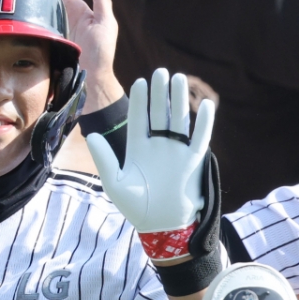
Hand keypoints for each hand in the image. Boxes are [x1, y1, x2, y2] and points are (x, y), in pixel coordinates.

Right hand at [34, 0, 122, 111]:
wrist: (91, 82)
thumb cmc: (102, 55)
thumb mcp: (105, 25)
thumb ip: (102, 3)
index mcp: (79, 13)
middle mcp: (65, 22)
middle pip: (47, 1)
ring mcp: (55, 34)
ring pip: (39, 15)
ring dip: (26, 5)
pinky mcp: (46, 46)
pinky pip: (34, 32)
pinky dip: (25, 25)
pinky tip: (12, 18)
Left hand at [87, 69, 215, 258]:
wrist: (162, 227)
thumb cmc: (136, 208)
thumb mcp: (115, 183)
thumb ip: (104, 159)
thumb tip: (91, 135)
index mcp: (139, 149)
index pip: (140, 118)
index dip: (141, 100)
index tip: (141, 82)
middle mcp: (158, 146)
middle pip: (160, 113)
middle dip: (160, 93)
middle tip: (160, 72)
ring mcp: (177, 152)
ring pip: (179, 120)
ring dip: (179, 100)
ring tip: (179, 78)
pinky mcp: (194, 162)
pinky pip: (200, 138)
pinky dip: (204, 122)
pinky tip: (207, 105)